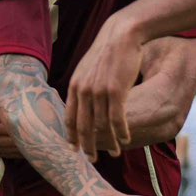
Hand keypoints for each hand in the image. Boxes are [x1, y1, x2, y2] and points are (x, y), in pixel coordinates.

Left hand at [67, 15, 144, 153]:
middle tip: (92, 160)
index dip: (71, 136)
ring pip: (102, 126)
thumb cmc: (107, 52)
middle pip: (83, 127)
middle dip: (88, 146)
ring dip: (109, 142)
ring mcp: (98, 92)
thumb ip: (82, 86)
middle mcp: (83, 91)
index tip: (74, 150)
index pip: (69, 118)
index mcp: (74, 86)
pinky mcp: (115, 91)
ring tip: (115, 152)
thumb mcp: (87, 69)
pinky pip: (117, 119)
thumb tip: (81, 103)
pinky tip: (126, 139)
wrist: (121, 35)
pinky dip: (121, 132)